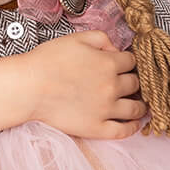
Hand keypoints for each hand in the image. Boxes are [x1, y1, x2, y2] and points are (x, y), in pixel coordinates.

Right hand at [21, 30, 147, 139]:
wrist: (29, 87)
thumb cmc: (47, 61)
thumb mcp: (76, 38)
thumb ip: (100, 38)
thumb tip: (115, 48)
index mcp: (108, 63)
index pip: (131, 61)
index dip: (128, 61)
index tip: (125, 65)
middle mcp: (112, 86)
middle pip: (135, 84)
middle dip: (134, 81)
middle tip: (130, 84)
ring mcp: (106, 109)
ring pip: (135, 108)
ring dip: (140, 105)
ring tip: (139, 104)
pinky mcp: (96, 128)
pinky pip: (123, 131)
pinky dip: (132, 127)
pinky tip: (133, 124)